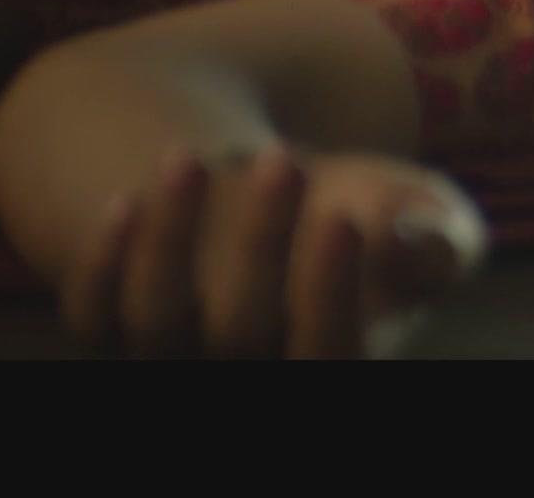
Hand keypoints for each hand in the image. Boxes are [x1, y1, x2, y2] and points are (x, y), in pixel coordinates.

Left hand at [60, 146, 481, 358]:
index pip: (325, 358)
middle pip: (238, 332)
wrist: (285, 198)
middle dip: (259, 241)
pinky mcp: (112, 325)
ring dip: (168, 240)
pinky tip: (131, 198)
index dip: (329, 295)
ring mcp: (171, 357)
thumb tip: (412, 238)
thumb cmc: (374, 215)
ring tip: (192, 156)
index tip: (347, 217)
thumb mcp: (430, 220)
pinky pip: (90, 312)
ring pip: (154, 321)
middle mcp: (246, 375)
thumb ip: (443, 240)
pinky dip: (100, 261)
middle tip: (283, 159)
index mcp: (329, 365)